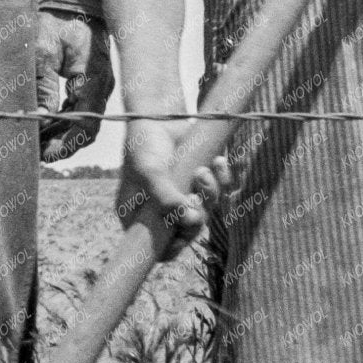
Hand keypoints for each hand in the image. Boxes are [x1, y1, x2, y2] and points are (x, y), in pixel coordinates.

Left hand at [37, 12, 112, 160]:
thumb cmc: (57, 22)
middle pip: (86, 129)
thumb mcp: (43, 51)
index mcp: (94, 81)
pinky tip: (44, 127)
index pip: (87, 125)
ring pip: (83, 122)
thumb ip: (42, 86)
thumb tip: (40, 119)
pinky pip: (79, 110)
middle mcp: (101, 88)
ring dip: (61, 135)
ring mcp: (98, 86)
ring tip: (36, 144)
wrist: (74, 1)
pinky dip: (62, 121)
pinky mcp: (90, 83)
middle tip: (36, 154)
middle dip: (62, 145)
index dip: (67, 144)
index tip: (45, 154)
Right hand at [116, 118, 227, 261]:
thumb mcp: (149, 171)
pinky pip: (222, 189)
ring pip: (208, 210)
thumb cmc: (145, 144)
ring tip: (202, 170)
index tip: (186, 230)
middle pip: (188, 230)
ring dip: (210, 192)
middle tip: (195, 196)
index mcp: (140, 215)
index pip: (159, 247)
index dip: (175, 245)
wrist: (159, 114)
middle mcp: (163, 210)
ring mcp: (184, 196)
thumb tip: (192, 221)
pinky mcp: (203, 181)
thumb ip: (167, 198)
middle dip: (197, 214)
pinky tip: (218, 160)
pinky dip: (222, 176)